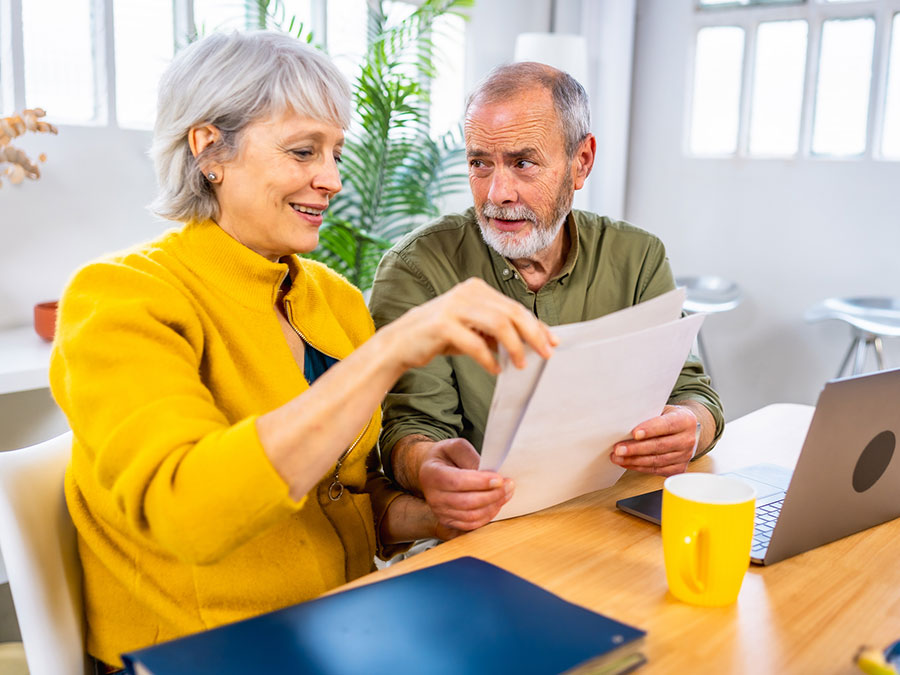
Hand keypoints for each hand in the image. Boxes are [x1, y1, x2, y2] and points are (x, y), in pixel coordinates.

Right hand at [381, 278, 556, 375]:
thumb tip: (530, 341)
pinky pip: (475, 343)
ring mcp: (454, 307)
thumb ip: (496, 331)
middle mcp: (467, 293)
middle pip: (511, 312)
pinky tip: (496, 369)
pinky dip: (489, 358)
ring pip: (498, 324)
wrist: (400, 342)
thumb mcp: (471, 328)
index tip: (552, 341)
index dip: (536, 325)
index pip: (514, 306)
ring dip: (514, 346)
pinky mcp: (442, 325)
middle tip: (546, 354)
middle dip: (533, 334)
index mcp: (476, 289)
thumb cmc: (438, 336)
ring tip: (521, 364)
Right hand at [416, 437, 513, 531]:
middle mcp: (433, 496)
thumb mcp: (455, 447)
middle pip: (466, 502)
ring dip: (493, 506)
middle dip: (492, 495)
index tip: (499, 479)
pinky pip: (470, 525)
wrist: (432, 470)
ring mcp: (439, 511)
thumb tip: (487, 472)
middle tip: (509, 485)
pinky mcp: (448, 521)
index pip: (457, 482)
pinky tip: (496, 504)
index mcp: (432, 474)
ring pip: (471, 516)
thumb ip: (469, 457)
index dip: (480, 482)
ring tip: (506, 493)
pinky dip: (487, 516)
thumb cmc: (445, 457)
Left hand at [609, 405, 698, 475]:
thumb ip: (649, 415)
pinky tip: (628, 463)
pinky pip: (657, 470)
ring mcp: (685, 456)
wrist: (685, 430)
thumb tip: (624, 422)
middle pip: (660, 445)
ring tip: (618, 457)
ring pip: (657, 460)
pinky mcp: (679, 468)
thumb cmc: (668, 418)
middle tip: (618, 449)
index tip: (634, 433)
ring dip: (634, 460)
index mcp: (686, 420)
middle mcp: (688, 439)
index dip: (650, 429)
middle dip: (636, 448)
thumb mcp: (662, 410)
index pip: (667, 425)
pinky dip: (640, 467)